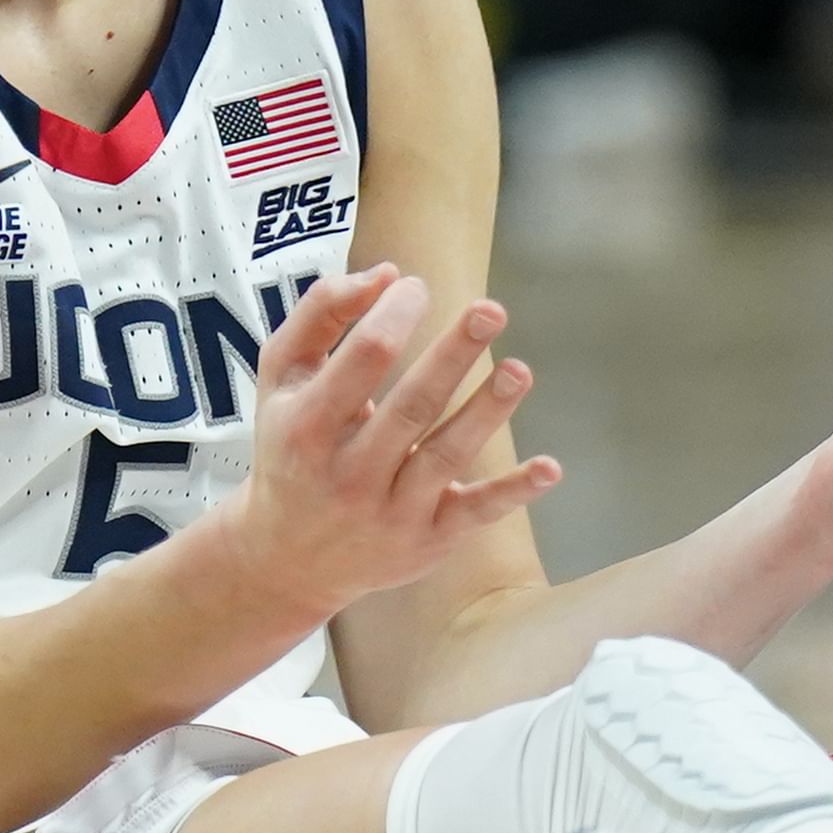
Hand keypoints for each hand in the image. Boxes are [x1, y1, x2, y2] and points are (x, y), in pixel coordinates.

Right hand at [212, 264, 558, 619]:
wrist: (287, 558)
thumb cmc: (291, 447)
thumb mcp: (282, 379)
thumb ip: (322, 315)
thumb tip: (388, 274)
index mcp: (308, 425)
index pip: (362, 360)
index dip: (395, 316)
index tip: (418, 287)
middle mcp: (349, 473)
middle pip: (412, 406)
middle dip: (452, 356)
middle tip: (490, 310)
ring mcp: (391, 510)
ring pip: (446, 454)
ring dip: (487, 412)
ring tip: (519, 370)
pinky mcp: (428, 538)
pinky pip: (475, 513)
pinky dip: (513, 492)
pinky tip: (550, 468)